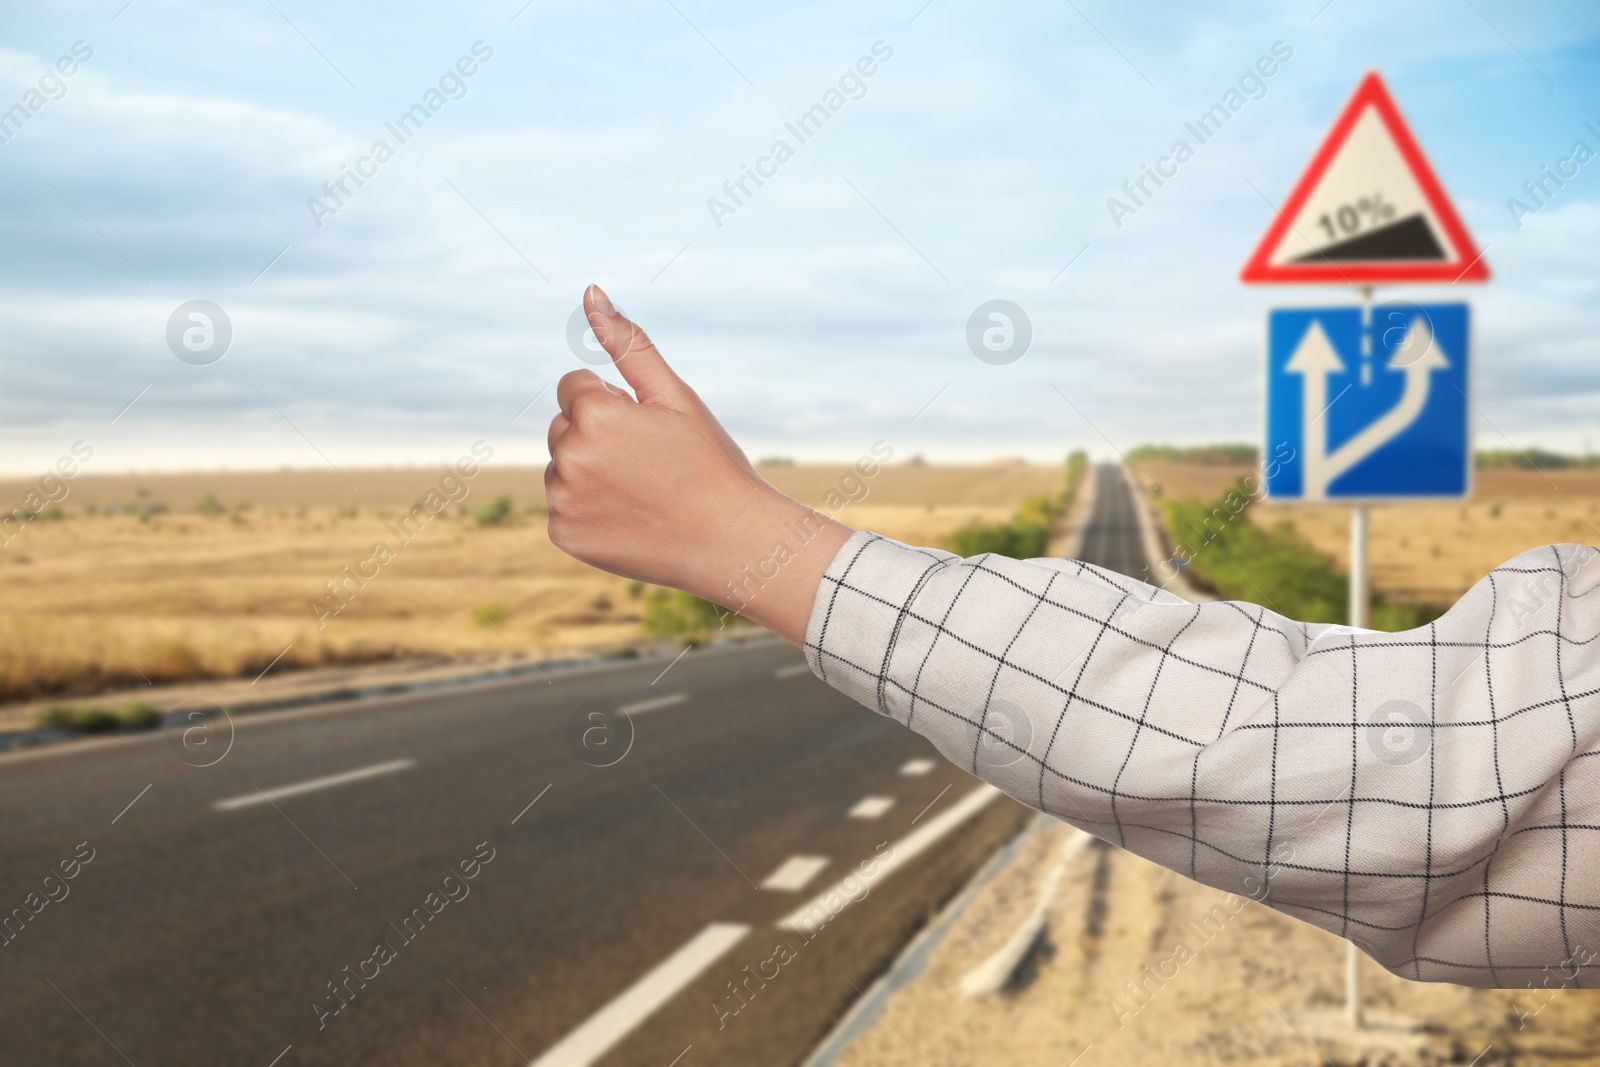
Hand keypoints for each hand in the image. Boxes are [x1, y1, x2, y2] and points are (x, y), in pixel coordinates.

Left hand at [545, 285, 853, 645]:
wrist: (730, 542)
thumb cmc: (709, 463)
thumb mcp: (675, 396)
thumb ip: (629, 343)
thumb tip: (590, 290)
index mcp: (595, 413)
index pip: (574, 387)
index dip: (614, 404)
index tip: (648, 431)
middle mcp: (569, 456)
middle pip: (564, 426)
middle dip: (596, 435)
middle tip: (649, 463)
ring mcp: (562, 499)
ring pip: (561, 467)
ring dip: (589, 472)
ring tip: (641, 491)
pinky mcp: (563, 534)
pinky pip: (563, 507)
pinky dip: (588, 511)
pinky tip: (629, 518)